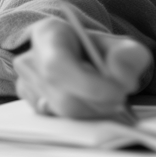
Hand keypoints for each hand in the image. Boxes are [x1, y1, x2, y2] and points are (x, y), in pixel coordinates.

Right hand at [13, 16, 153, 119]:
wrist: (76, 54)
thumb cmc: (96, 49)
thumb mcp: (120, 44)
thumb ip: (129, 55)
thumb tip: (123, 79)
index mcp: (47, 34)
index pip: (59, 66)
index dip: (90, 85)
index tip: (119, 93)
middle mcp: (29, 60)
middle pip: (63, 97)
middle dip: (98, 103)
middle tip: (120, 97)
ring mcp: (26, 85)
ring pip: (62, 114)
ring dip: (93, 112)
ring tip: (105, 97)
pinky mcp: (31, 106)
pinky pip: (58, 122)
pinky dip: (81, 118)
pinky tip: (90, 103)